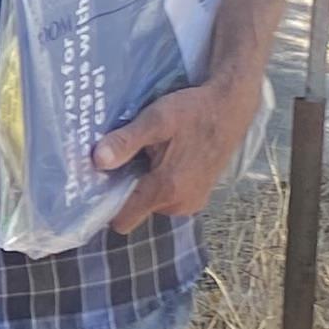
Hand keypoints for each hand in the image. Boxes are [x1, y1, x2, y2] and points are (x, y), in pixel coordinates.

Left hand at [95, 75, 256, 234]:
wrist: (230, 107)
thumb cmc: (193, 111)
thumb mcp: (156, 120)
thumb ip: (126, 142)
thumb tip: (98, 161)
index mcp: (166, 190)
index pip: (122, 220)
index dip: (107, 203)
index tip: (101, 182)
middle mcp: (179, 205)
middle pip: (135, 211)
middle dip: (127, 189)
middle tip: (128, 158)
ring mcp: (191, 203)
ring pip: (151, 205)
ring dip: (145, 185)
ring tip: (150, 155)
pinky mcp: (199, 197)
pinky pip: (168, 200)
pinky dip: (162, 185)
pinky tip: (166, 159)